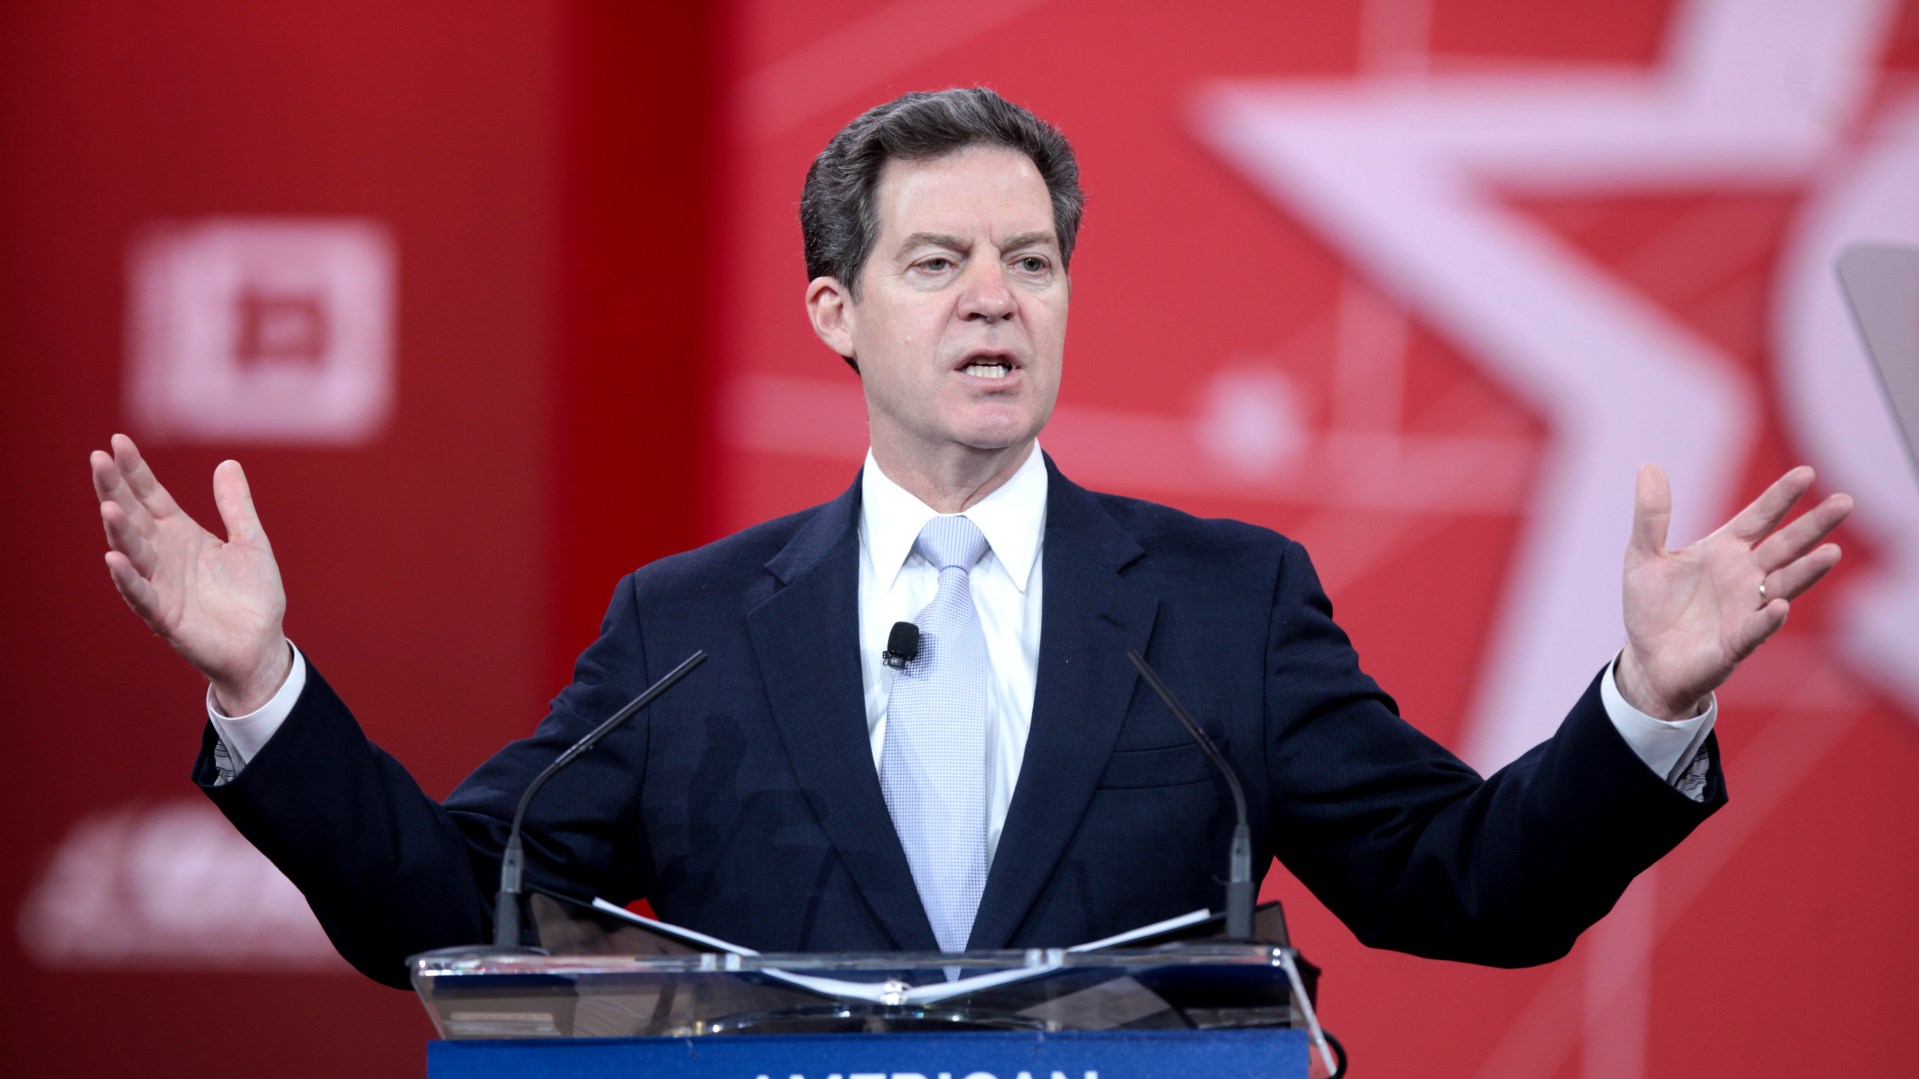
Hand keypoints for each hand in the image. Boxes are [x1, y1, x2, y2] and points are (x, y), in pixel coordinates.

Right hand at [91, 434, 289, 713]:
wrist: (262, 644)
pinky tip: (115, 559)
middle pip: (133, 516)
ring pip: (132, 552)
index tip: (118, 441)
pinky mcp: (165, 615)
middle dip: (114, 489)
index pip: (151, 496)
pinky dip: (128, 578)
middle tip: (97, 459)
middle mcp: (164, 555)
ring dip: (118, 531)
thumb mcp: (251, 542)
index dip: (135, 471)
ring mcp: (160, 584)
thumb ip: (237, 506)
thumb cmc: (253, 595)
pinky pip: (141, 594)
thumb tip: (228, 463)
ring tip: (108, 505)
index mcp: (181, 534)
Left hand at [1616, 464, 1852, 719]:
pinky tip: (1779, 606)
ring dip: (1807, 570)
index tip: (1807, 472)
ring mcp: (1745, 609)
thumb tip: (1649, 466)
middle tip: (1845, 501)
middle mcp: (1744, 576)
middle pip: (1786, 546)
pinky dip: (1767, 619)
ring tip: (1831, 553)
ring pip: (1784, 585)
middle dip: (1814, 525)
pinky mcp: (1736, 643)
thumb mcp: (1643, 557)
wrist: (1648, 660)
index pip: (1759, 517)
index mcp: (1724, 550)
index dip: (1781, 496)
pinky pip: (1756, 629)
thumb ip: (1651, 517)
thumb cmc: (1653, 607)